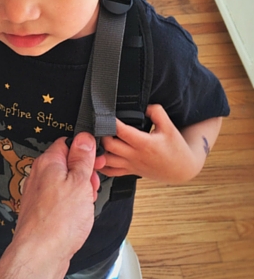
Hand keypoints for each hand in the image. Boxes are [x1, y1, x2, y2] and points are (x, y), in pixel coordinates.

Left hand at [13, 133, 99, 278]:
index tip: (96, 161)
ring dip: (81, 193)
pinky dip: (72, 207)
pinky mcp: (42, 211)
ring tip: (84, 206)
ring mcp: (40, 194)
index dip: (85, 151)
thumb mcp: (80, 182)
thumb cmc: (57, 221)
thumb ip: (83, 158)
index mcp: (48, 162)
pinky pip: (62, 201)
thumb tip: (84, 138)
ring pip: (66, 184)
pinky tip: (77, 218)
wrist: (40, 255)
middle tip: (91, 187)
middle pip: (68, 164)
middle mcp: (40, 175)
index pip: (68, 143)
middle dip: (85, 175)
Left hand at [96, 104, 210, 183]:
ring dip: (98, 150)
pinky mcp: (130, 171)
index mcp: (144, 143)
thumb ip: (157, 112)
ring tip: (96, 139)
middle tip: (100, 125)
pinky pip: (110, 172)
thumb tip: (144, 106)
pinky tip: (98, 155)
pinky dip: (101, 165)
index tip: (106, 113)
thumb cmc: (175, 148)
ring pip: (106, 161)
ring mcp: (131, 165)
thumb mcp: (170, 127)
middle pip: (109, 145)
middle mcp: (135, 155)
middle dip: (101, 134)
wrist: (181, 169)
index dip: (111, 121)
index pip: (121, 131)